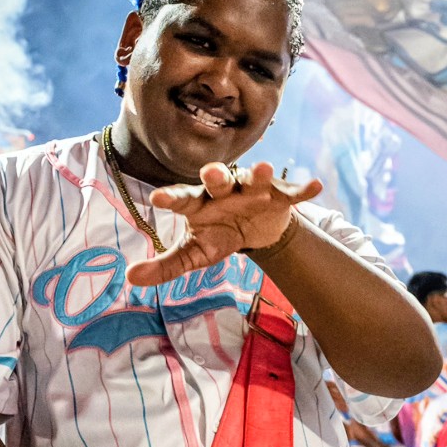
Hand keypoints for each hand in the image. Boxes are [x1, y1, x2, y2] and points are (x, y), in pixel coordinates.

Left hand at [126, 162, 321, 286]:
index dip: (171, 197)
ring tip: (263, 169)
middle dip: (215, 175)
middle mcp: (224, 191)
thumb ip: (166, 265)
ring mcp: (253, 190)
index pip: (182, 198)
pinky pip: (292, 190)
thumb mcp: (195, 253)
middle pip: (217, 179)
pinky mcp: (280, 195)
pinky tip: (315, 186)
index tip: (157, 198)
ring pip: (253, 178)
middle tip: (211, 174)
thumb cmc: (219, 235)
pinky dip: (303, 188)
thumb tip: (131, 278)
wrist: (257, 230)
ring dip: (258, 174)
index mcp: (199, 204)